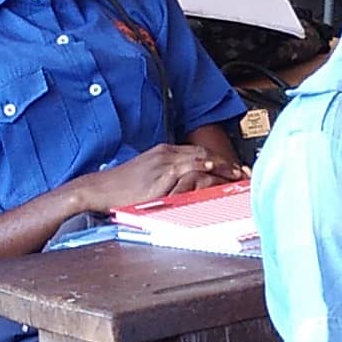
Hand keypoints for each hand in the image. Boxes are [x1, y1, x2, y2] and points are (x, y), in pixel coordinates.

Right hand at [87, 144, 242, 213]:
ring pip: (199, 158)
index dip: (217, 161)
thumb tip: (183, 189)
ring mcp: (163, 162)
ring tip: (237, 174)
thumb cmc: (120, 189)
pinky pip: (188, 169)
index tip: (232, 169)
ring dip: (221, 166)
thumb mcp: (147, 180)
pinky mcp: (160, 173)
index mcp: (163, 153)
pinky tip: (215, 173)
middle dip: (225, 162)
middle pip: (203, 152)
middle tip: (242, 171)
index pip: (198, 153)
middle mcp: (166, 153)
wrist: (98, 189)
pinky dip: (204, 170)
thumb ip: (167, 180)